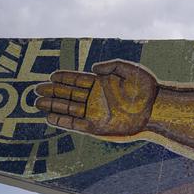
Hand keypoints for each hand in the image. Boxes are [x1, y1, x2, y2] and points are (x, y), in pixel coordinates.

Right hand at [35, 60, 157, 135]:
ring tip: (37, 103)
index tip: (51, 76)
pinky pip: (75, 124)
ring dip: (53, 106)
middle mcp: (96, 98)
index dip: (64, 78)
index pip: (77, 80)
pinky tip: (50, 117)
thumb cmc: (147, 88)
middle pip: (69, 94)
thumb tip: (92, 68)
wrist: (157, 109)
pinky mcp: (97, 127)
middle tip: (36, 90)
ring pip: (69, 109)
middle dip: (53, 92)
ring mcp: (96, 113)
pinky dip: (62, 121)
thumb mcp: (130, 69)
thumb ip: (111, 65)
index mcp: (101, 83)